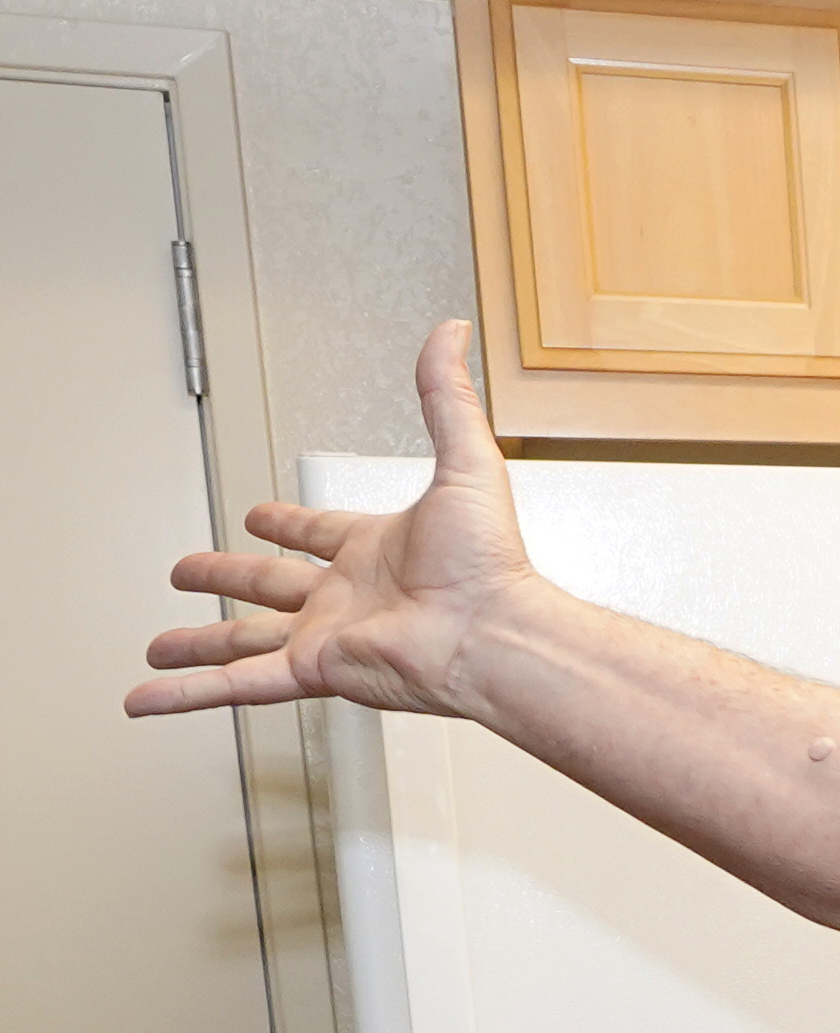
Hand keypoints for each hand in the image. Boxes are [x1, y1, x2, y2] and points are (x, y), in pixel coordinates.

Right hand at [126, 318, 536, 720]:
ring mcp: (328, 636)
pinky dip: (189, 695)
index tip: (261, 518)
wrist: (496, 634)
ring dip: (198, 643)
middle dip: (225, 577)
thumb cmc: (493, 566)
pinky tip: (149, 697)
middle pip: (268, 585)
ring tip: (160, 645)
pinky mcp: (315, 669)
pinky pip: (237, 683)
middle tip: (189, 571)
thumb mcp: (467, 463)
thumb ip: (447, 398)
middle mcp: (348, 597)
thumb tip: (451, 335)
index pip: (318, 534)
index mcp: (376, 550)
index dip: (288, 525)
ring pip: (242, 639)